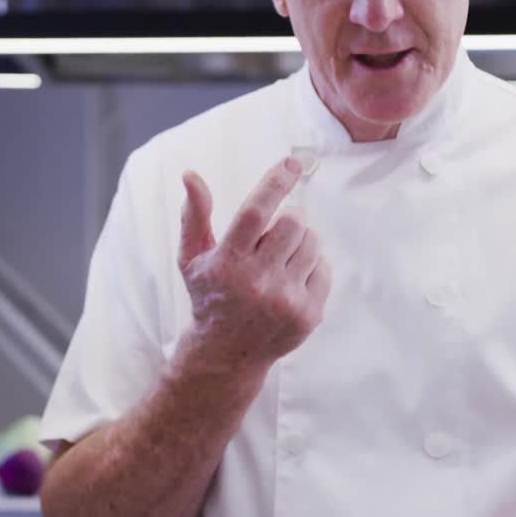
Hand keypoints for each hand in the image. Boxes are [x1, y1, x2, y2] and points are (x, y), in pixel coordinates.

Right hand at [176, 157, 331, 376]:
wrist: (225, 353)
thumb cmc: (209, 295)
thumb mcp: (191, 257)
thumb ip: (194, 215)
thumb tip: (191, 175)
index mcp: (227, 262)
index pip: (255, 212)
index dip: (275, 182)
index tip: (292, 162)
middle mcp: (257, 282)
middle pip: (293, 222)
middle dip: (288, 218)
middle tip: (274, 233)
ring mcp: (285, 300)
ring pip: (312, 242)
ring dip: (300, 241)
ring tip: (280, 259)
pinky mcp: (308, 314)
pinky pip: (324, 268)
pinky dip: (311, 265)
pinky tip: (290, 279)